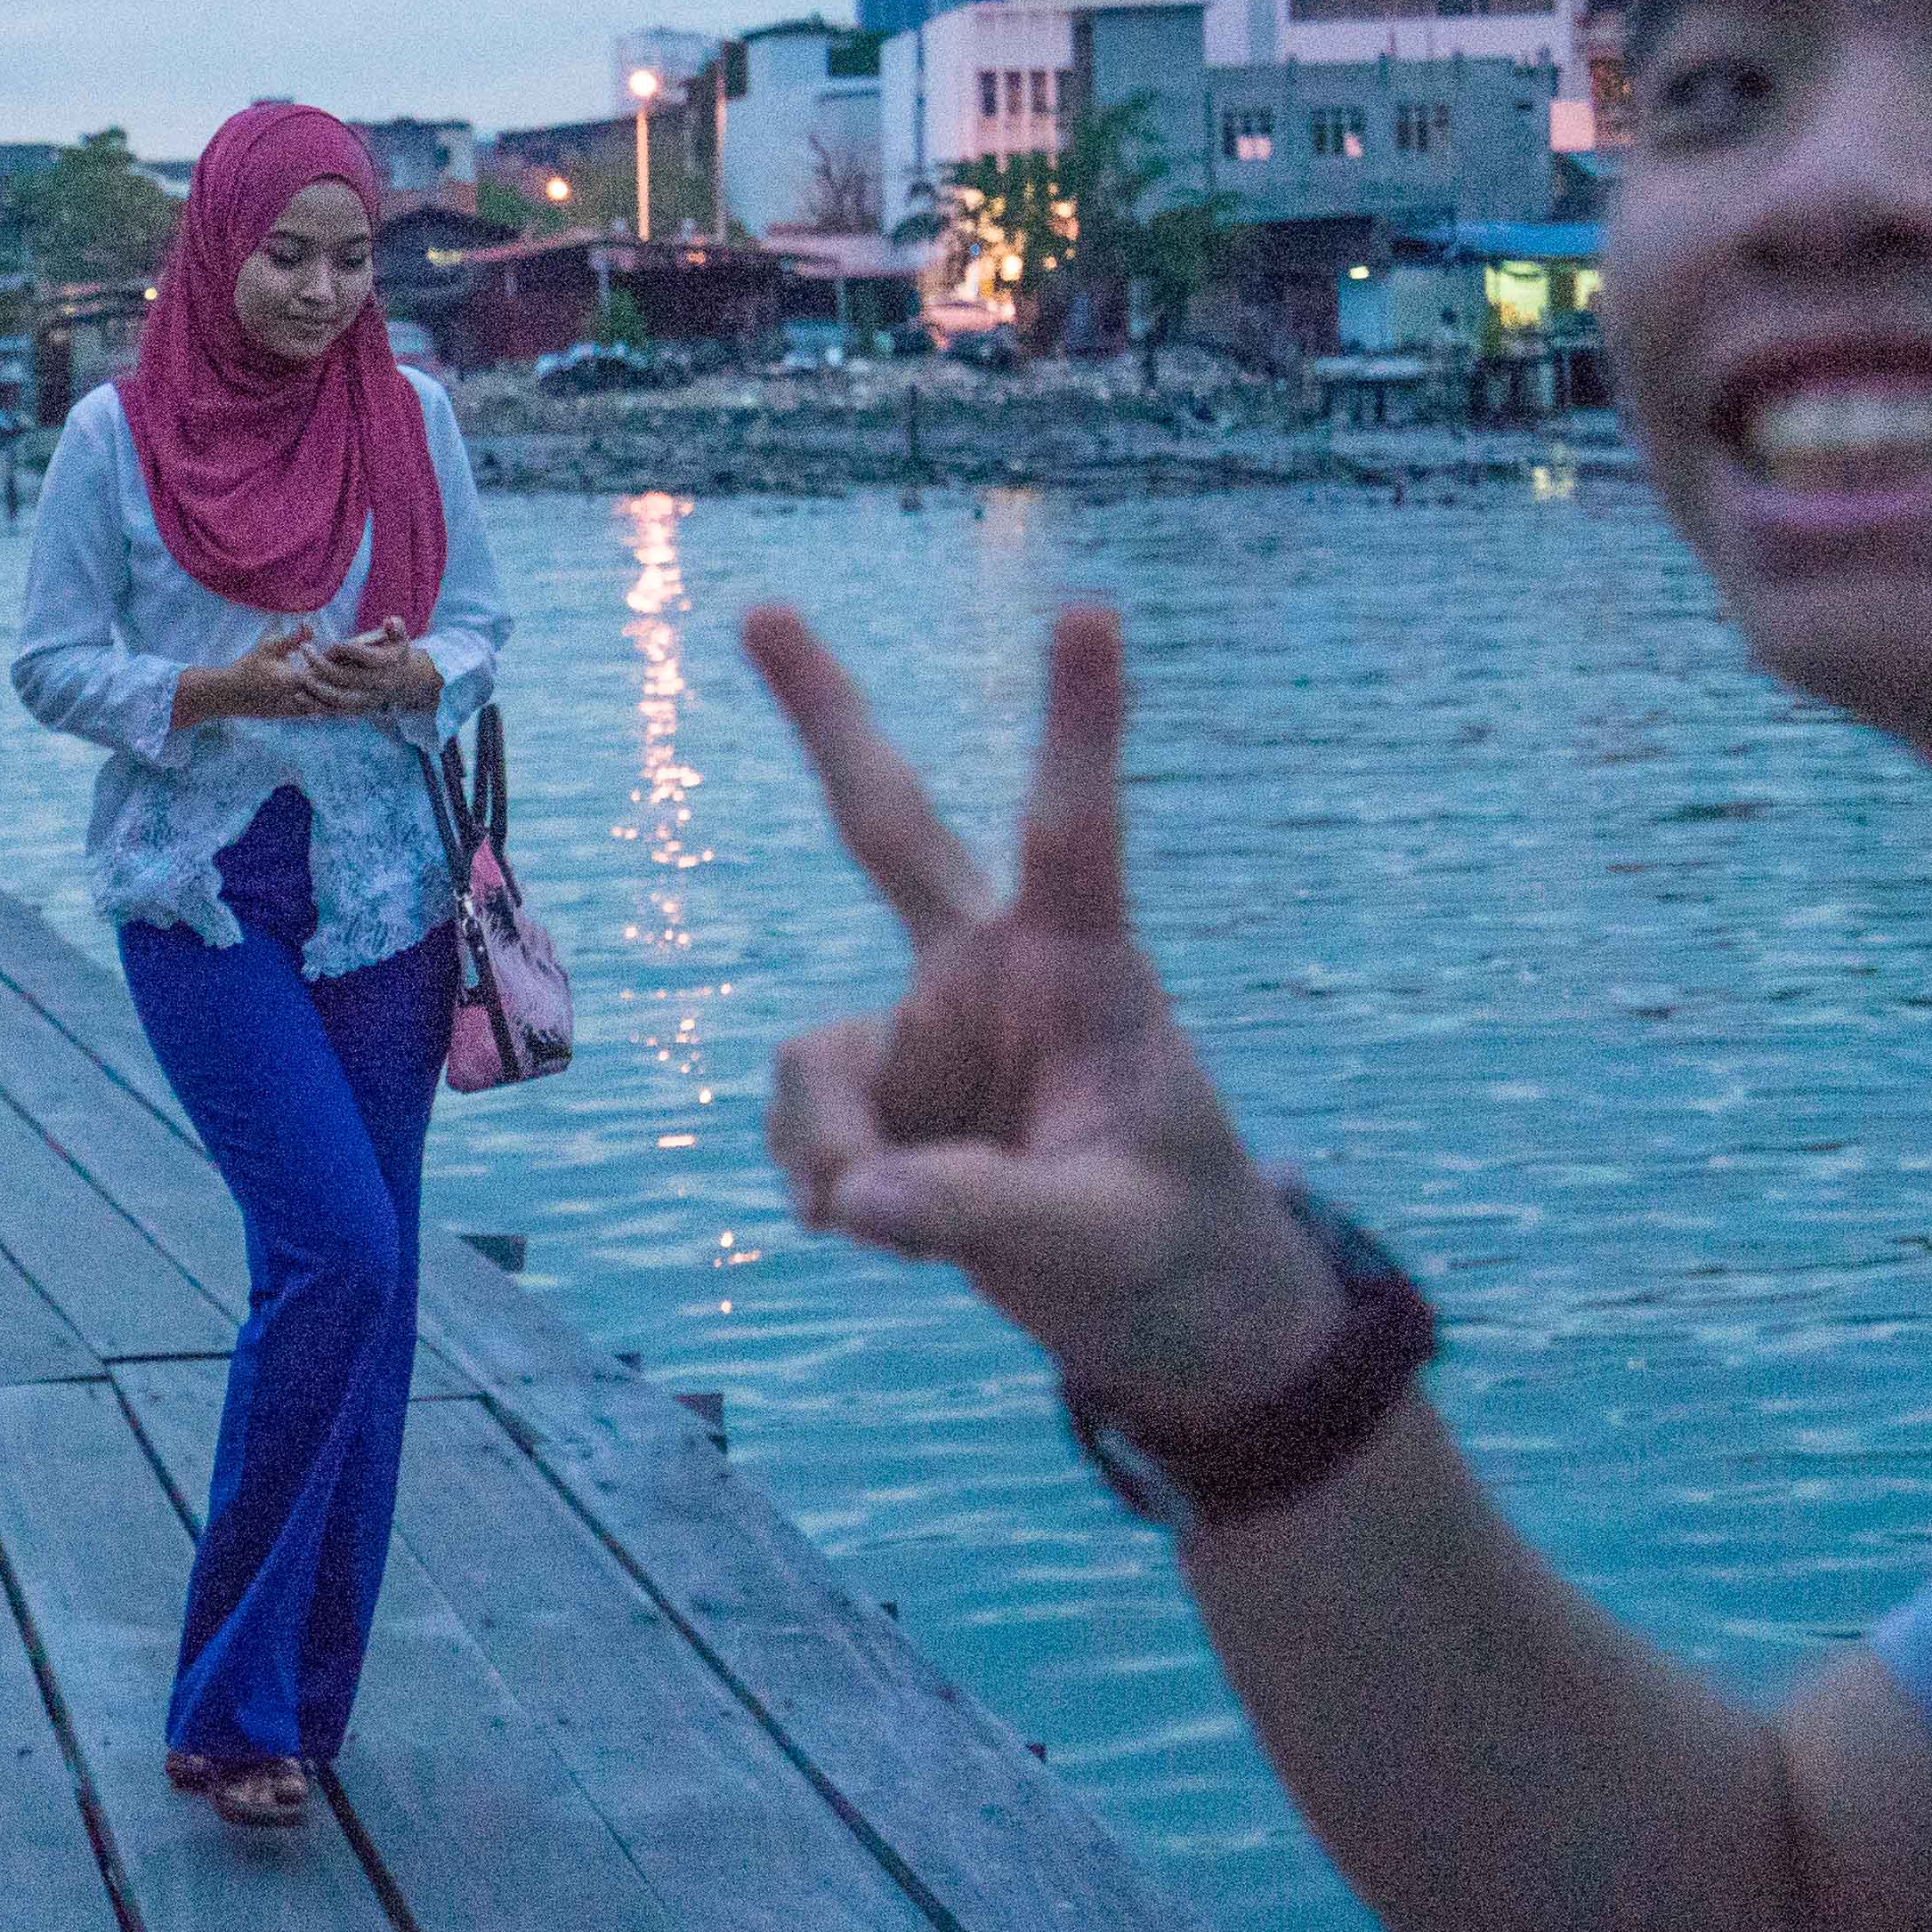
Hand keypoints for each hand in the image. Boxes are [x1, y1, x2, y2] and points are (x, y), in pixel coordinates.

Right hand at [173, 622, 334, 729]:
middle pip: (331, 691)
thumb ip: (293, 638)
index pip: (328, 673)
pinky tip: (324, 688)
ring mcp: (297, 710)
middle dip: (338, 678)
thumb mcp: (270, 647)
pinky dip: (323, 700)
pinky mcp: (293, 715)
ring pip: (326, 704)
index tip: (339, 654)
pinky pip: (316, 710)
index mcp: (295, 680)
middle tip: (343, 666)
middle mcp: (299, 698)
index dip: (337, 663)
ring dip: (332, 691)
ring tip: (334, 677)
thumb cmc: (249, 666)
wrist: (232, 694)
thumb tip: (311, 624)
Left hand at [295, 621, 439, 717]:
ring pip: (336, 698)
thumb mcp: (400, 637)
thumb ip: (396, 627)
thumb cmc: (394, 652)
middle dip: (320, 663)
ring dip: (314, 687)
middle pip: (344, 676)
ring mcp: (365, 700)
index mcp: (385, 664)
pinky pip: (333, 712)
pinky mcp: (355, 711)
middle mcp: (376, 684)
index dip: (343, 647)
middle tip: (304, 648)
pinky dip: (315, 705)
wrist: (402, 683)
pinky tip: (299, 695)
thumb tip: (389, 621)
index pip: (360, 653)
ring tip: (299, 675)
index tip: (333, 644)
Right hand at [743, 602, 1343, 1430]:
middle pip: (888, 826)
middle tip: (758, 608)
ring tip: (893, 1231)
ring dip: (834, 1154)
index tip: (1089, 609)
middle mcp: (989, 974)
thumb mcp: (1103, 1243)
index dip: (1080, 726)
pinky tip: (877, 1226)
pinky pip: (803, 1129)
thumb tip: (853, 1202)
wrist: (1167, 1323)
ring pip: (817, 1068)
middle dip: (823, 715)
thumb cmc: (1173, 1251)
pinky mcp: (880, 1095)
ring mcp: (924, 1031)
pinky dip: (824, 1185)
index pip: (1076, 837)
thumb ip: (979, 1217)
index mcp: (1084, 973)